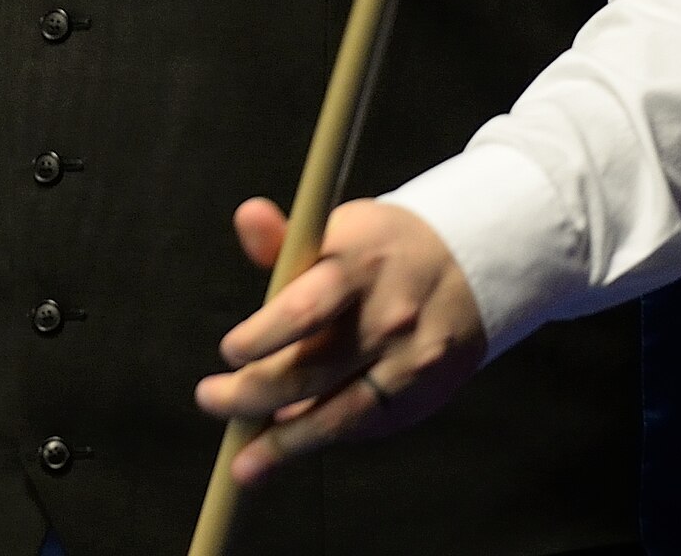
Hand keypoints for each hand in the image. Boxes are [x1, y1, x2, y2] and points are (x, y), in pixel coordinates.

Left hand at [194, 195, 485, 485]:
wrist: (468, 264)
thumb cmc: (377, 249)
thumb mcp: (338, 229)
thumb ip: (287, 239)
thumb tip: (247, 215)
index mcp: (358, 263)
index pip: (303, 309)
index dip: (261, 338)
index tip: (228, 352)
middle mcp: (388, 314)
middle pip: (313, 369)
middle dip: (254, 394)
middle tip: (212, 400)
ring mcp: (411, 359)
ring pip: (340, 414)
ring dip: (285, 443)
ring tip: (244, 464)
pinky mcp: (425, 393)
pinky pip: (367, 425)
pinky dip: (325, 436)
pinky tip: (290, 442)